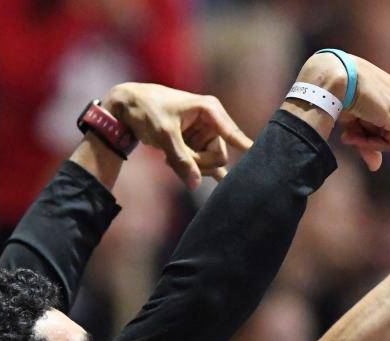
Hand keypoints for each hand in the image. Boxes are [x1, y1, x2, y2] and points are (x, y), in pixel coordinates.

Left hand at [104, 83, 252, 188]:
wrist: (127, 108)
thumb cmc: (147, 110)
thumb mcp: (164, 134)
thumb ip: (181, 160)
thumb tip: (194, 185)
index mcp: (210, 110)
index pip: (233, 134)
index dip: (246, 147)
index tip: (263, 157)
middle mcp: (212, 122)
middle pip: (219, 156)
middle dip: (199, 162)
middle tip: (175, 158)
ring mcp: (204, 135)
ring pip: (210, 163)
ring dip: (192, 165)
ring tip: (170, 158)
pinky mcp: (197, 145)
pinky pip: (206, 164)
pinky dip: (200, 171)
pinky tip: (219, 184)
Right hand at [297, 53, 389, 175]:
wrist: (332, 77)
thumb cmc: (338, 95)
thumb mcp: (353, 123)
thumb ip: (367, 144)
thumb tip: (376, 166)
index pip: (387, 126)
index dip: (371, 138)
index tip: (354, 137)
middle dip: (369, 141)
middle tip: (347, 137)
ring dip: (368, 144)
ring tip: (349, 135)